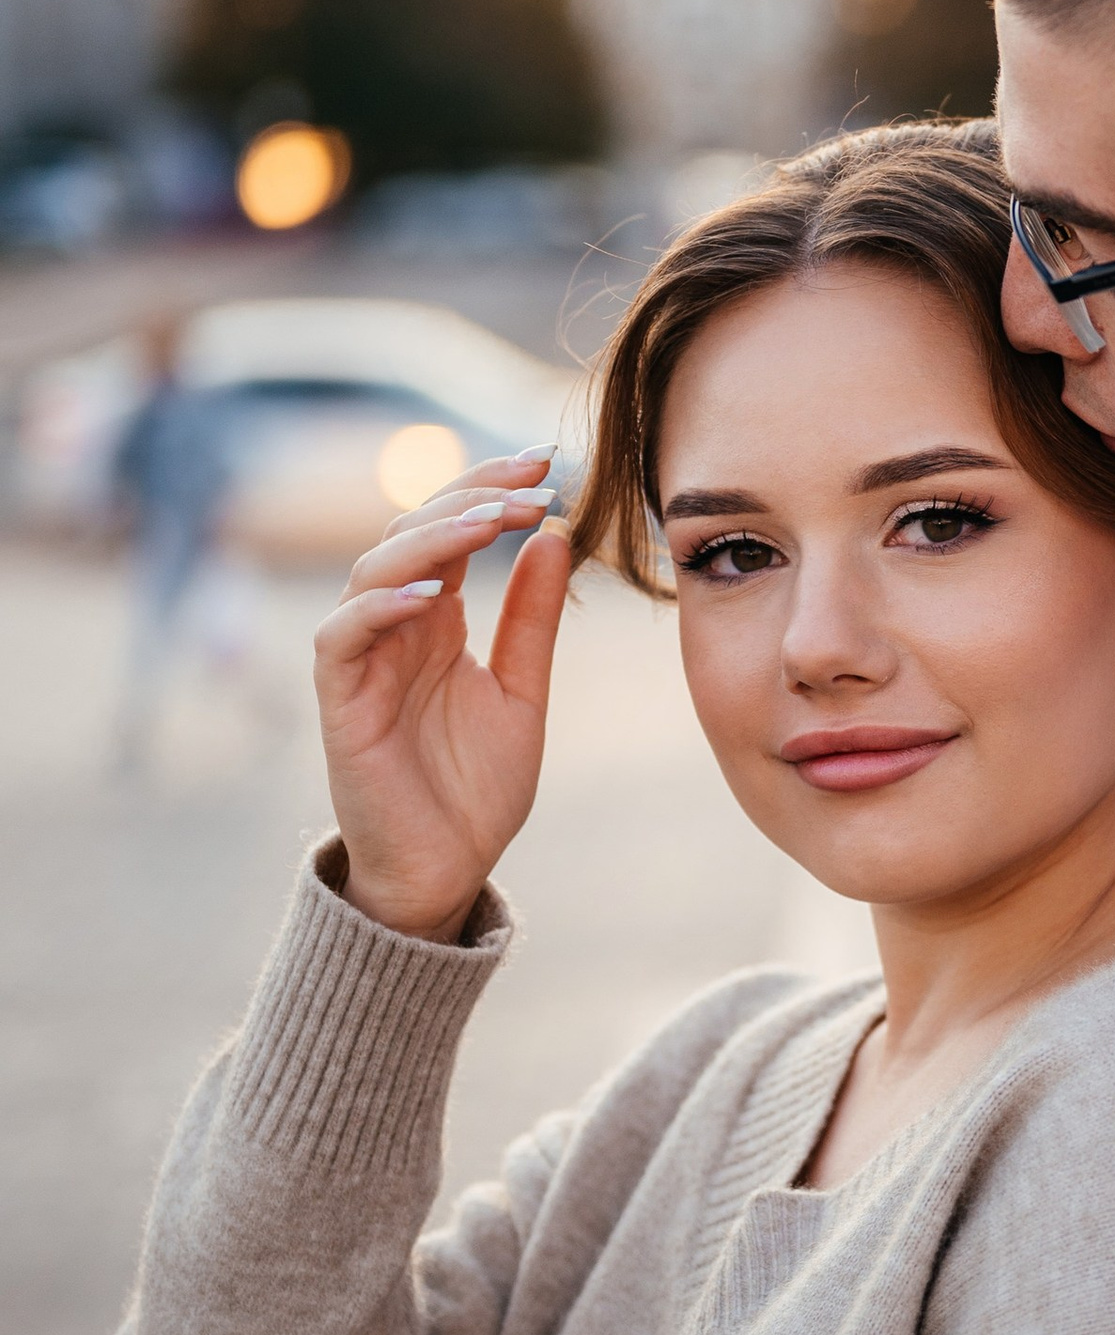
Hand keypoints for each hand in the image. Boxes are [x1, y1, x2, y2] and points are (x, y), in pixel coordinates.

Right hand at [314, 451, 569, 940]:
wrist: (445, 871)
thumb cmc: (475, 788)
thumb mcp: (523, 691)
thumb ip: (532, 619)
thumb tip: (555, 536)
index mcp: (435, 620)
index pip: (451, 529)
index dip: (490, 489)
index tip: (548, 463)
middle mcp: (393, 628)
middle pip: (411, 532)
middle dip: (469, 497)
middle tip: (531, 481)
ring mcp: (360, 661)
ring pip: (373, 571)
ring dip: (431, 540)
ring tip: (491, 522)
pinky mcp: (339, 703)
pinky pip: (340, 637)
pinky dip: (379, 609)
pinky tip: (431, 596)